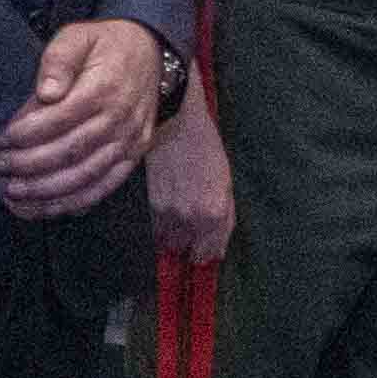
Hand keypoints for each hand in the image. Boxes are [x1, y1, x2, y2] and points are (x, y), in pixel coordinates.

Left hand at [0, 17, 163, 221]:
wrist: (150, 53)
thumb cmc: (104, 46)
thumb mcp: (78, 36)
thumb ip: (59, 60)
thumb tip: (45, 93)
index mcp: (105, 88)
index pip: (60, 119)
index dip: (26, 134)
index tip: (0, 140)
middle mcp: (120, 120)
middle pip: (70, 152)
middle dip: (28, 165)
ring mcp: (130, 142)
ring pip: (86, 177)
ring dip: (46, 191)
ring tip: (13, 193)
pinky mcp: (134, 157)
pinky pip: (105, 187)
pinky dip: (75, 202)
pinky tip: (46, 208)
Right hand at [146, 77, 235, 264]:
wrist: (174, 124)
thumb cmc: (206, 148)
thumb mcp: (226, 181)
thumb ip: (225, 216)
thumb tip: (217, 247)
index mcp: (216, 212)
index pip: (211, 251)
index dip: (209, 253)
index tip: (207, 253)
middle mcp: (192, 218)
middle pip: (190, 251)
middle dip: (193, 245)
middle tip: (194, 233)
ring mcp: (169, 213)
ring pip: (170, 243)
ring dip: (176, 237)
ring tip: (179, 220)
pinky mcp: (151, 205)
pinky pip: (156, 230)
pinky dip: (162, 226)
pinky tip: (167, 211)